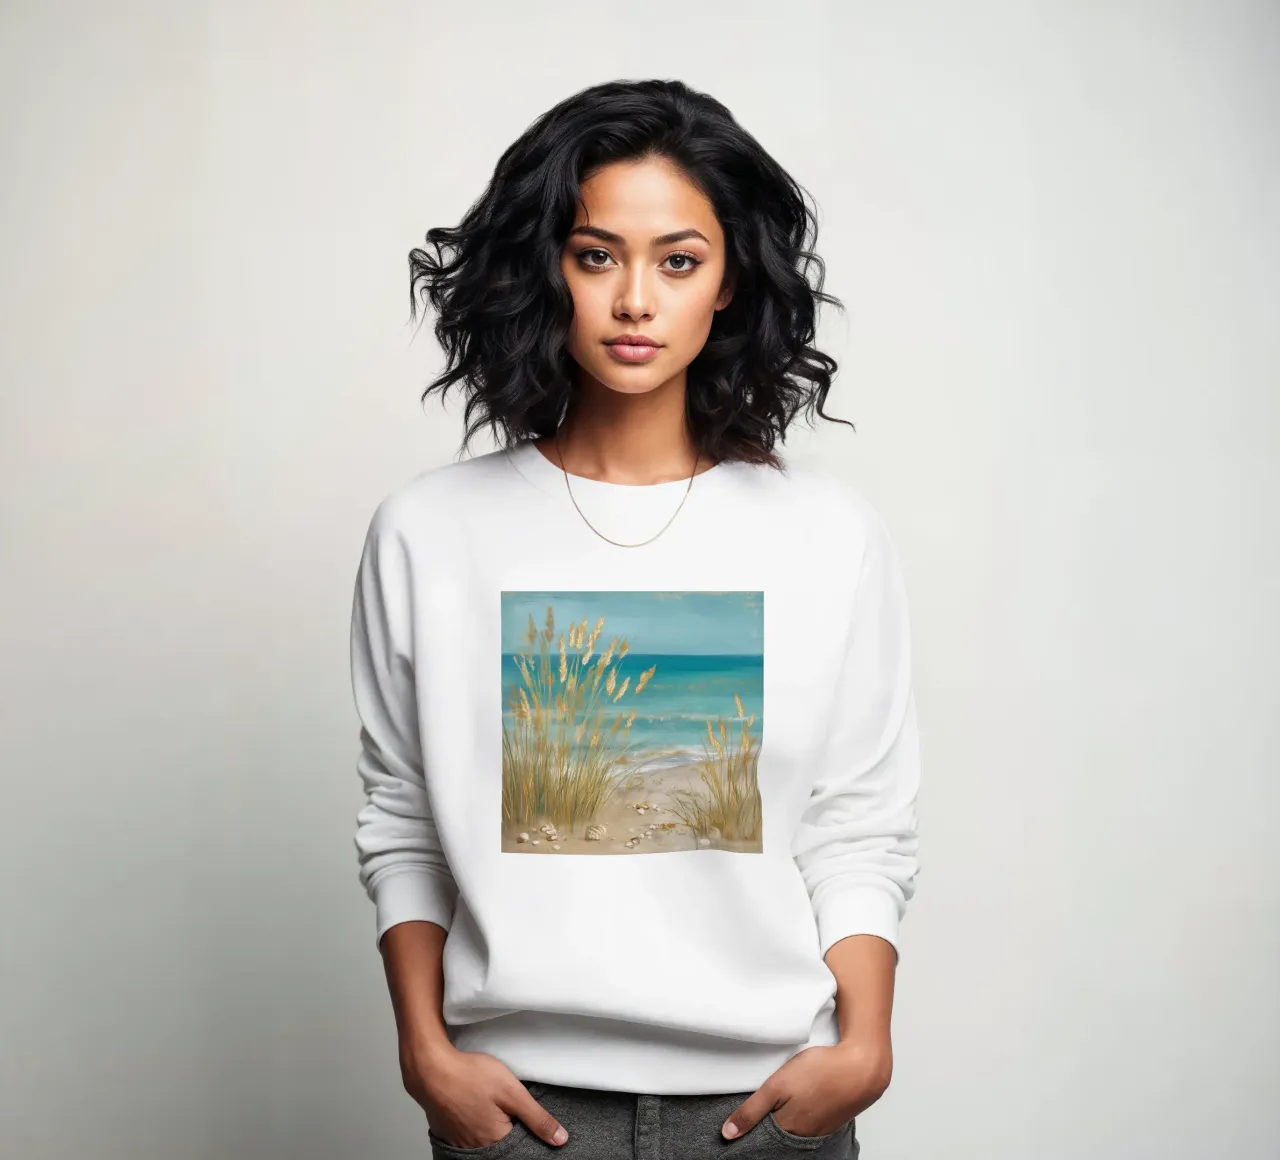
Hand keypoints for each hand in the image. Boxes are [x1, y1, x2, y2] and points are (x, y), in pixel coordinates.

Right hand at [400, 1040, 568, 1148]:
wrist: (430, 1068)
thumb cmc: (469, 1076)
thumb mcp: (512, 1092)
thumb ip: (537, 1117)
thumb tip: (560, 1139)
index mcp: (496, 1140)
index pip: (521, 1142)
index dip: (526, 1125)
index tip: (522, 1110)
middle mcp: (477, 1147)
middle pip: (502, 1140)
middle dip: (507, 1122)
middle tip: (502, 1100)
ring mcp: (459, 1140)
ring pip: (484, 1135)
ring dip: (489, 1121)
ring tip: (486, 1099)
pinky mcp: (447, 1130)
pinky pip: (466, 1131)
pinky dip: (472, 1120)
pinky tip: (472, 1103)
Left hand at [721, 1036, 892, 1139]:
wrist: (862, 1067)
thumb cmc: (820, 1072)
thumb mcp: (777, 1086)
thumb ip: (752, 1110)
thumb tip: (728, 1134)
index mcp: (787, 1128)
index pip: (761, 1138)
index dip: (750, 1130)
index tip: (739, 1127)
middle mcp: (804, 1134)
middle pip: (778, 1135)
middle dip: (767, 1127)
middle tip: (762, 1111)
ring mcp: (820, 1128)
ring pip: (795, 1130)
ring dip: (786, 1121)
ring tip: (781, 1105)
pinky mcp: (833, 1119)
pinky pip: (811, 1124)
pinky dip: (803, 1117)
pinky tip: (803, 1104)